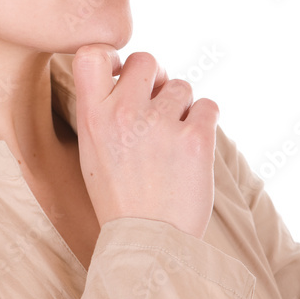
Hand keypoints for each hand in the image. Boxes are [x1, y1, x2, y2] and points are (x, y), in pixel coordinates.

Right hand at [72, 43, 218, 238]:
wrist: (148, 244)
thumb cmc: (120, 199)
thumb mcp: (93, 153)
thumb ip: (106, 112)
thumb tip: (136, 77)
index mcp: (91, 117)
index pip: (92, 54)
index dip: (113, 56)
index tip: (121, 73)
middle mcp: (123, 114)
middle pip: (147, 60)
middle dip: (156, 79)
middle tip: (156, 108)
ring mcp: (160, 125)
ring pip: (181, 86)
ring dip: (181, 108)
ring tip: (171, 144)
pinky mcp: (195, 139)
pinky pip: (208, 106)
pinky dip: (203, 123)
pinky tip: (191, 148)